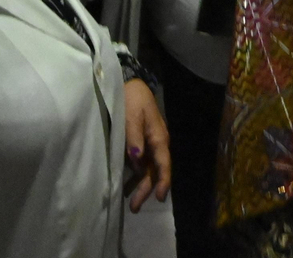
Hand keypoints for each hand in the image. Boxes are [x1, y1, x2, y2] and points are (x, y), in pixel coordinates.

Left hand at [123, 79, 170, 211]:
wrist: (130, 85)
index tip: (161, 197)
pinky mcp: (141, 143)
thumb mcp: (130, 116)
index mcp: (159, 137)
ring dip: (142, 185)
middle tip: (135, 207)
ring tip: (132, 203)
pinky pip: (142, 164)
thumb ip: (133, 138)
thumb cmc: (131, 99)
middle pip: (155, 171)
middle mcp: (157, 143)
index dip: (163, 181)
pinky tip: (129, 186)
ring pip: (149, 169)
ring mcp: (149, 144)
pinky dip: (137, 176)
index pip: (164, 163)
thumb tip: (137, 159)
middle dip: (147, 189)